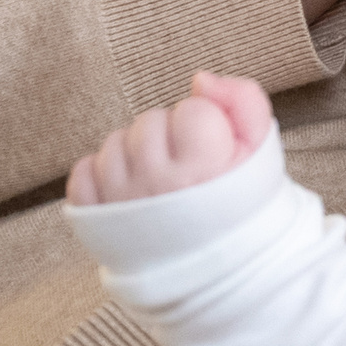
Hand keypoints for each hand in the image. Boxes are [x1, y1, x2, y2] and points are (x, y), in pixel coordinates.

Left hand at [67, 72, 272, 206]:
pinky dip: (102, 173)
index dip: (207, 123)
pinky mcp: (93, 217)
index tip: (212, 150)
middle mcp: (157, 183)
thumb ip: (244, 99)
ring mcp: (121, 199)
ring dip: (136, 153)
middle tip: (186, 166)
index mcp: (203, 166)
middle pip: (152, 122)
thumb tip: (200, 80)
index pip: (193, 110)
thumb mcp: (260, 148)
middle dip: (170, 135)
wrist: (217, 265)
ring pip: (117, 142)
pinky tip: (130, 187)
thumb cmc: (239, 201)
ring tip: (159, 178)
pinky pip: (84, 170)